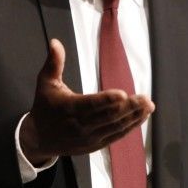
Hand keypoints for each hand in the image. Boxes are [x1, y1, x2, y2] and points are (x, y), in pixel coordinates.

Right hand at [20, 38, 154, 165]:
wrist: (39, 139)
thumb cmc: (44, 107)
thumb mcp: (45, 83)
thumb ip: (54, 63)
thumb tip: (55, 42)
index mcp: (69, 108)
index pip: (91, 104)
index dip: (107, 100)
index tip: (123, 93)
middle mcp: (81, 125)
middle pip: (108, 116)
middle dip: (129, 107)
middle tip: (145, 98)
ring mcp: (89, 137)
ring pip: (115, 127)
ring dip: (133, 117)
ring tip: (148, 106)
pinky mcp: (95, 145)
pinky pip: (115, 136)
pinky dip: (129, 127)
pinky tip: (141, 118)